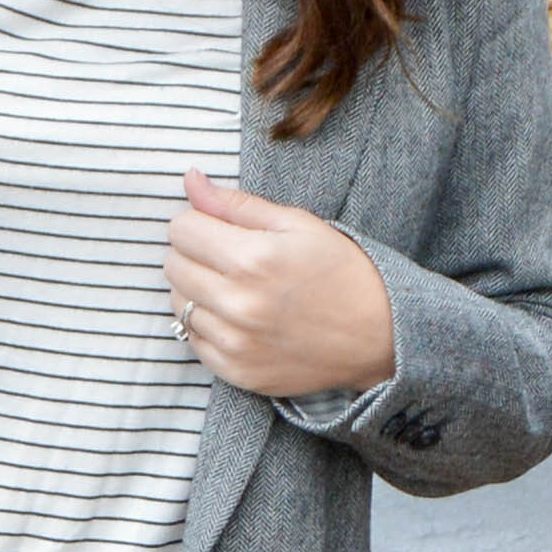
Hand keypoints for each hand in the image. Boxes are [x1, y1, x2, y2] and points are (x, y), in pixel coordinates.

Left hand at [164, 171, 396, 400]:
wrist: (378, 337)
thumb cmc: (342, 272)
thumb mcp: (297, 224)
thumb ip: (237, 204)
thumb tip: (190, 180)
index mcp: (252, 258)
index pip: (182, 229)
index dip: (197, 221)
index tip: (218, 228)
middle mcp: (238, 303)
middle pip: (173, 266)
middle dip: (193, 253)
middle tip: (226, 257)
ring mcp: (235, 342)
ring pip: (178, 303)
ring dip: (196, 289)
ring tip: (233, 287)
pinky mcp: (237, 371)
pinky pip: (192, 340)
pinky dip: (206, 324)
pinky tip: (236, 317)